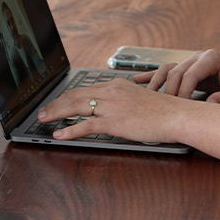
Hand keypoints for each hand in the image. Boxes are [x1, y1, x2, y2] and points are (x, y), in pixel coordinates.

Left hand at [37, 79, 195, 142]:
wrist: (176, 115)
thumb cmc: (163, 111)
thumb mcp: (139, 99)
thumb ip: (123, 102)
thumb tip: (113, 111)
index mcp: (117, 85)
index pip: (85, 89)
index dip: (67, 96)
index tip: (57, 101)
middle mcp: (111, 92)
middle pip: (75, 95)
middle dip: (55, 103)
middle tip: (43, 110)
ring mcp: (111, 106)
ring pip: (75, 107)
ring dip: (56, 113)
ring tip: (43, 119)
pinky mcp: (114, 121)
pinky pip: (85, 126)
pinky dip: (70, 130)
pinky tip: (59, 134)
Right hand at [133, 49, 219, 105]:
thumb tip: (210, 105)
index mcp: (211, 58)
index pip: (190, 74)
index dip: (183, 91)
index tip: (180, 107)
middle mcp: (199, 56)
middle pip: (176, 72)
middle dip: (169, 91)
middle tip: (164, 109)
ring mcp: (192, 60)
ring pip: (168, 70)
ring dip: (156, 82)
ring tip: (143, 95)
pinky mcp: (188, 67)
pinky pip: (168, 70)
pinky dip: (153, 76)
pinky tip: (138, 80)